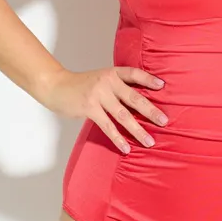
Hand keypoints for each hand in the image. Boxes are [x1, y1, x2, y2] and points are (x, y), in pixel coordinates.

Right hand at [40, 65, 168, 153]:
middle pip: (134, 97)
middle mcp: (107, 82)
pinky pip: (108, 126)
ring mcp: (98, 95)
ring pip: (123, 115)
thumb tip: (140, 102)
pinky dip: (118, 138)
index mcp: (112, 73)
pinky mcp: (89, 108)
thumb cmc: (82, 85)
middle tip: (164, 121)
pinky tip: (126, 147)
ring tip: (149, 141)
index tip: (162, 86)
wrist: (57, 86)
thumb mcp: (101, 79)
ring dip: (138, 130)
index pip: (134, 73)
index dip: (148, 79)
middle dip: (150, 110)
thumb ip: (117, 86)